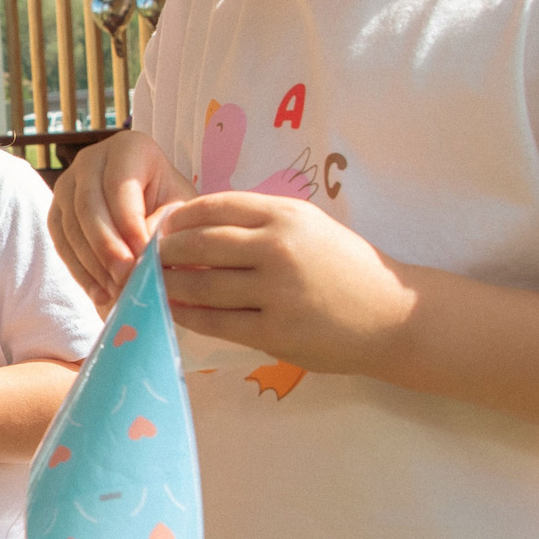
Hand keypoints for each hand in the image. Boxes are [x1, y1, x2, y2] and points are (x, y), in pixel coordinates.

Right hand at [49, 131, 197, 302]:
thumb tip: (140, 253)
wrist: (154, 212)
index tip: (144, 258)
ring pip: (71, 227)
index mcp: (129, 147)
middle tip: (126, 280)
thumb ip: (162, 227)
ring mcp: (68, 184)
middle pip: (88, 206)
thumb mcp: (178, 212)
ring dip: (93, 264)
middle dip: (107, 248)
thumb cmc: (172, 207)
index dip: (129, 225)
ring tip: (118, 291)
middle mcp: (91, 158)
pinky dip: (80, 272)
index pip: (119, 186)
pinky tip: (101, 294)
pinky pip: (61, 242)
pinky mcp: (57, 210)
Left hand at [156, 192, 414, 374]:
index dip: (181, 217)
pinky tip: (176, 312)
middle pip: (201, 244)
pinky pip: (218, 322)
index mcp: (286, 215)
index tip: (163, 226)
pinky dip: (190, 316)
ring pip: (203, 284)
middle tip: (146, 258)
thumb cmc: (346, 268)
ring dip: (170, 285)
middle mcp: (278, 248)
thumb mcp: (310, 227)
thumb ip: (262, 223)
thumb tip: (200, 225)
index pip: (215, 207)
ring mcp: (276, 292)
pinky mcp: (275, 332)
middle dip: (166, 251)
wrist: (391, 315)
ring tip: (153, 286)